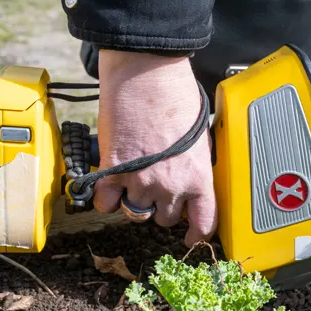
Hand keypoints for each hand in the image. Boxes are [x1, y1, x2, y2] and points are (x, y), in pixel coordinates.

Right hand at [94, 50, 216, 245]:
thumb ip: (196, 164)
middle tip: (158, 187)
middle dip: (162, 207)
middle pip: (164, 219)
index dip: (197, 234)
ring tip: (135, 180)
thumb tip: (191, 178)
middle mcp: (170, 185)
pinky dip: (107, 198)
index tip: (191, 237)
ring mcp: (139, 181)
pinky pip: (106, 204)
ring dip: (135, 201)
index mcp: (199, 177)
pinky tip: (112, 183)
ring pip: (136, 213)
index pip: (204, 222)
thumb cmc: (177, 96)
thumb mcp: (200, 136)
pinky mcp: (111, 172)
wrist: (146, 73)